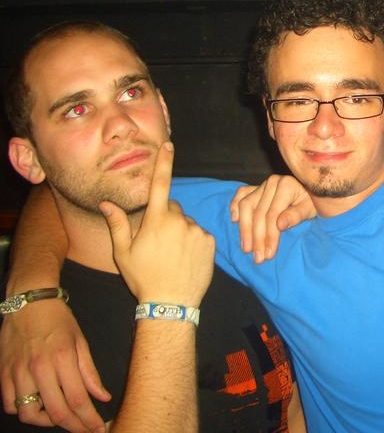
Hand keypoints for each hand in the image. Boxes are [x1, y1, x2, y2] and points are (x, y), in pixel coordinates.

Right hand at [0, 299, 108, 431]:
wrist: (29, 304)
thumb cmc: (59, 321)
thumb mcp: (80, 342)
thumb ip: (90, 373)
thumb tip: (103, 397)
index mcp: (62, 359)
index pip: (78, 399)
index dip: (88, 420)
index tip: (98, 430)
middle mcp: (39, 369)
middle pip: (56, 412)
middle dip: (74, 427)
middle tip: (85, 430)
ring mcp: (18, 373)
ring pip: (28, 414)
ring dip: (46, 421)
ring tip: (59, 415)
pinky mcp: (3, 374)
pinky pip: (9, 404)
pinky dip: (22, 410)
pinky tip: (36, 405)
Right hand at [100, 142, 214, 305]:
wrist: (171, 304)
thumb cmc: (143, 278)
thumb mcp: (123, 252)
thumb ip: (117, 224)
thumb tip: (106, 203)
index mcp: (157, 220)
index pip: (160, 184)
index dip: (164, 163)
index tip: (169, 145)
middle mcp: (180, 220)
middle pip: (173, 209)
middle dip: (166, 218)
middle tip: (157, 242)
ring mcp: (197, 231)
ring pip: (187, 223)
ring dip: (180, 232)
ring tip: (172, 255)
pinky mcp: (210, 242)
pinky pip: (200, 234)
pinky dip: (193, 242)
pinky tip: (185, 259)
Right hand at [230, 174, 315, 262]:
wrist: (312, 192)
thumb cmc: (312, 202)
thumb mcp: (310, 209)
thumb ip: (296, 216)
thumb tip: (279, 225)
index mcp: (286, 185)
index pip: (272, 215)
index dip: (269, 236)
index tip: (269, 254)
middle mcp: (272, 182)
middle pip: (258, 213)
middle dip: (257, 238)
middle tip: (258, 257)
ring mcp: (262, 184)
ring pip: (246, 205)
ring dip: (244, 228)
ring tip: (246, 247)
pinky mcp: (256, 187)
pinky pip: (241, 194)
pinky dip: (235, 206)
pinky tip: (234, 221)